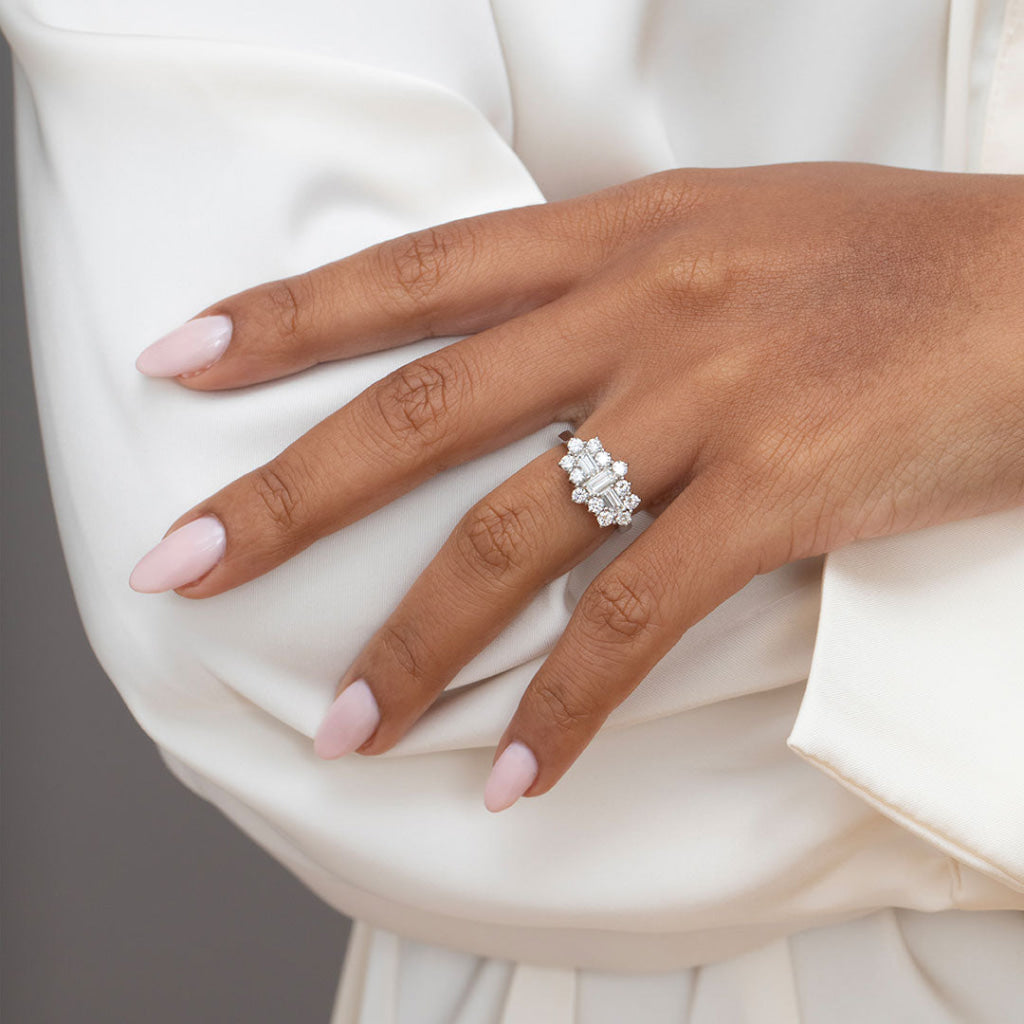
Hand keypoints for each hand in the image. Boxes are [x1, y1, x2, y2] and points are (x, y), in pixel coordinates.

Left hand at [127, 161, 1023, 810]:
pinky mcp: (778, 493)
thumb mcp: (725, 236)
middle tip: (180, 563)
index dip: (289, 317)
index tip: (183, 359)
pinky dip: (571, 707)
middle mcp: (642, 309)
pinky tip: (519, 773)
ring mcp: (705, 402)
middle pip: (422, 411)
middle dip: (290, 494)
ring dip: (417, 644)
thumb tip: (526, 363)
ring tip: (346, 726)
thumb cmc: (887, 262)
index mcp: (620, 236)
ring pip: (513, 538)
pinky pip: (639, 621)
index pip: (417, 276)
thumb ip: (612, 289)